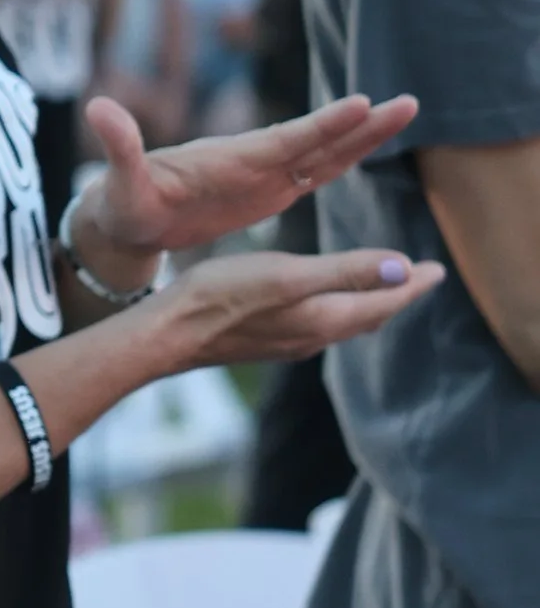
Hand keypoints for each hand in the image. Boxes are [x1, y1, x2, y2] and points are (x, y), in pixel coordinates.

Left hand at [73, 88, 420, 269]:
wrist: (127, 215)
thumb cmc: (123, 202)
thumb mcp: (118, 183)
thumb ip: (118, 147)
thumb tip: (96, 106)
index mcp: (228, 159)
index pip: (283, 140)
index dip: (322, 126)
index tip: (360, 103)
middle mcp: (253, 159)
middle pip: (317, 139)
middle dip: (361, 124)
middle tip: (408, 103)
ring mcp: (264, 173)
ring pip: (325, 152)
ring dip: (365, 136)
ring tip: (407, 110)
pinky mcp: (269, 190)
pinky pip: (316, 172)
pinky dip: (347, 158)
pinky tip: (376, 145)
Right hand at [163, 244, 442, 371]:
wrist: (167, 334)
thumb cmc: (223, 297)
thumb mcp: (288, 275)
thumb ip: (346, 271)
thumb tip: (404, 268)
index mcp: (325, 317)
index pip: (385, 301)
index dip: (414, 284)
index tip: (439, 270)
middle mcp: (314, 334)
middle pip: (370, 314)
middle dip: (398, 295)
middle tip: (422, 277)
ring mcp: (289, 340)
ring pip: (345, 322)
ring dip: (370, 303)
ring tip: (384, 288)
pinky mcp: (267, 338)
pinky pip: (320, 324)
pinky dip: (340, 308)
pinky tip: (326, 302)